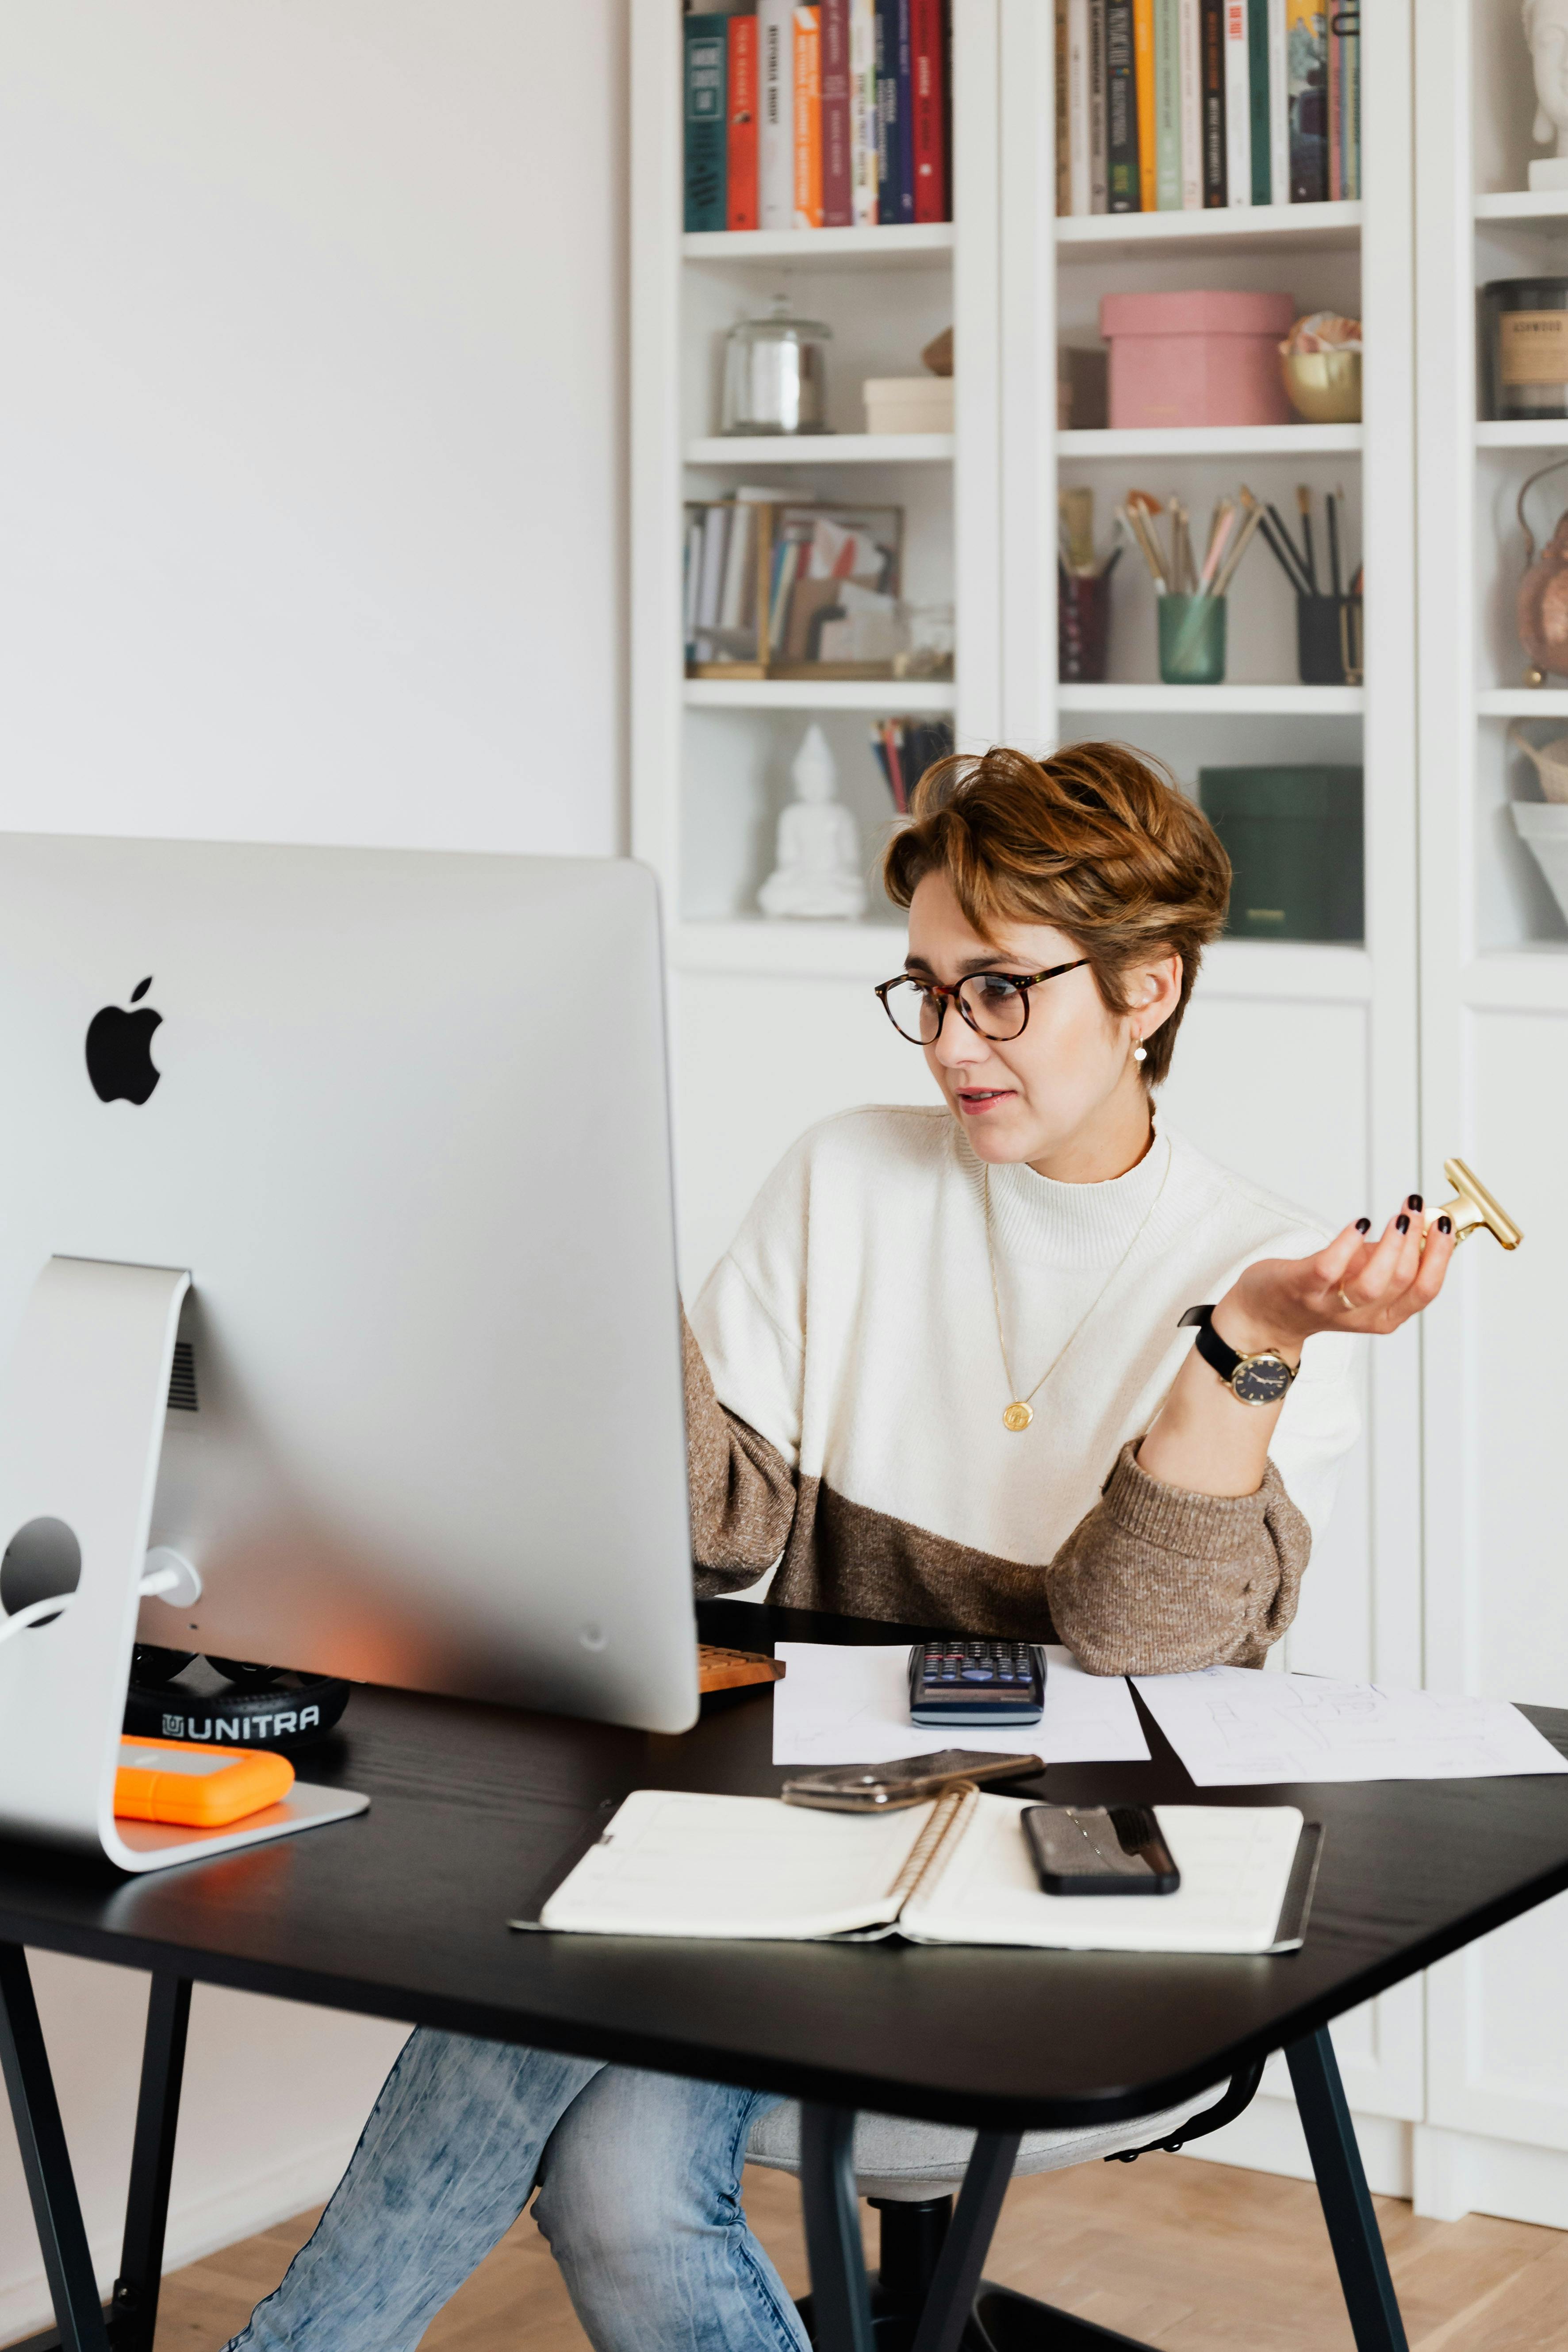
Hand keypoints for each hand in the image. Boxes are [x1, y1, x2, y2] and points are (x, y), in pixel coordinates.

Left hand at [1214, 1196, 1457, 1356]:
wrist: (1267, 1314)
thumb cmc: (1322, 1288)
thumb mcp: (1365, 1276)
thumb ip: (1393, 1257)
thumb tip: (1424, 1220)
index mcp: (1385, 1315)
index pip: (1425, 1290)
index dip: (1440, 1255)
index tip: (1443, 1223)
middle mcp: (1361, 1315)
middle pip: (1402, 1282)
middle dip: (1416, 1240)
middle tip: (1415, 1209)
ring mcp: (1330, 1304)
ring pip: (1372, 1283)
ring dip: (1391, 1245)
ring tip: (1398, 1216)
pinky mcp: (1301, 1288)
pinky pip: (1329, 1268)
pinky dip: (1347, 1243)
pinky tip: (1359, 1223)